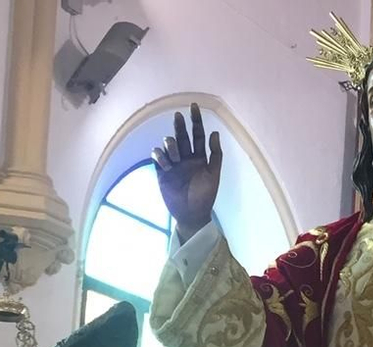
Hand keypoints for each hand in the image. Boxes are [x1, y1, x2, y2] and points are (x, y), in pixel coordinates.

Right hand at [152, 104, 221, 241]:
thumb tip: (215, 132)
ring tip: (175, 158)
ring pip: (169, 143)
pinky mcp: (161, 170)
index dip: (196, 120)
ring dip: (171, 145)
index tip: (193, 106)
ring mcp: (173, 163)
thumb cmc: (205, 196)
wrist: (192, 214)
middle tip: (179, 116)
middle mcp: (186, 156)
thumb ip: (215, 154)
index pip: (198, 134)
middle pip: (182, 135)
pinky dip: (159, 156)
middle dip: (180, 125)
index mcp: (200, 156)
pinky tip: (165, 164)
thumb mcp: (214, 175)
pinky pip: (157, 156)